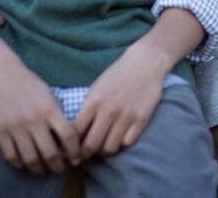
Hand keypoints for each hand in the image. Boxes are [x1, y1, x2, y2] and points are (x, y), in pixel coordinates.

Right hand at [0, 57, 80, 174]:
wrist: (3, 74)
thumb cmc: (30, 85)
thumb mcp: (50, 96)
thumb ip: (59, 116)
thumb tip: (67, 141)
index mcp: (50, 109)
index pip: (68, 137)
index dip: (75, 152)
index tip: (76, 159)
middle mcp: (34, 120)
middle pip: (50, 154)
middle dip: (58, 166)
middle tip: (60, 169)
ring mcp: (16, 127)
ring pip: (31, 159)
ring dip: (39, 169)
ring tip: (43, 169)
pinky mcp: (1, 132)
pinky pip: (11, 157)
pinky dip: (20, 165)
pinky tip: (26, 163)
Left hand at [73, 40, 166, 159]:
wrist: (145, 63)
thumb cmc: (118, 74)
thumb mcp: (97, 87)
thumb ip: (87, 109)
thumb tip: (77, 133)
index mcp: (93, 101)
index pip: (76, 133)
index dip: (72, 145)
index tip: (73, 149)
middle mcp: (108, 111)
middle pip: (91, 145)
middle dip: (86, 154)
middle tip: (87, 154)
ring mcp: (126, 116)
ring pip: (110, 148)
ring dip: (105, 150)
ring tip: (105, 145)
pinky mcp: (141, 119)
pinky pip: (127, 143)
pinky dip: (122, 143)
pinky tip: (121, 137)